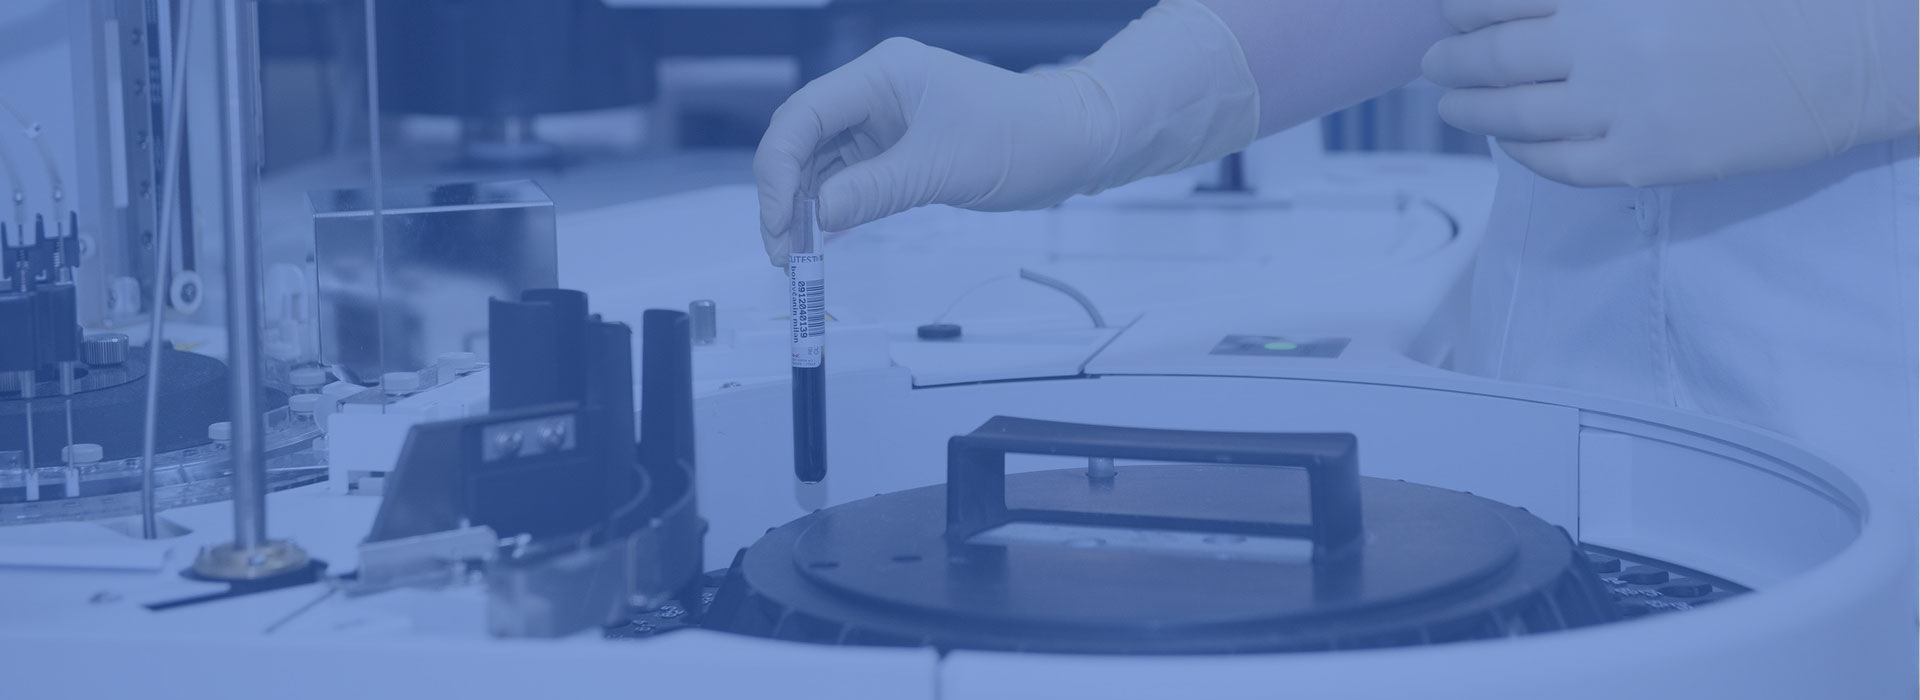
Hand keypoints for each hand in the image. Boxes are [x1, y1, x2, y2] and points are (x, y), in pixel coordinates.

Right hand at [754, 38, 1115, 264]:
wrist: (1072, 142)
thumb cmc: (1022, 136)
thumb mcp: (943, 168)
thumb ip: (875, 190)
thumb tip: (818, 214)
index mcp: (882, 74)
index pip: (804, 115)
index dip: (779, 168)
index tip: (777, 219)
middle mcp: (875, 93)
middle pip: (802, 139)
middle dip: (784, 193)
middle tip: (782, 249)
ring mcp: (883, 122)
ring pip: (820, 163)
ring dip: (804, 207)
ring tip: (797, 254)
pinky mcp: (896, 151)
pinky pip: (848, 178)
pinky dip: (833, 209)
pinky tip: (822, 240)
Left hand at [1423, 0, 1918, 187]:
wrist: (1850, 51)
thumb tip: (1536, 3)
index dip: (1461, 8)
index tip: (1449, 12)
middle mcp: (1602, 46)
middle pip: (1491, 57)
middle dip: (1449, 61)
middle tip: (1432, 63)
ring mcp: (1619, 108)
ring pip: (1510, 114)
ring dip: (1468, 108)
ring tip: (1450, 103)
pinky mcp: (1642, 159)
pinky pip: (1555, 163)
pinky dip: (1519, 149)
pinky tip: (1510, 138)